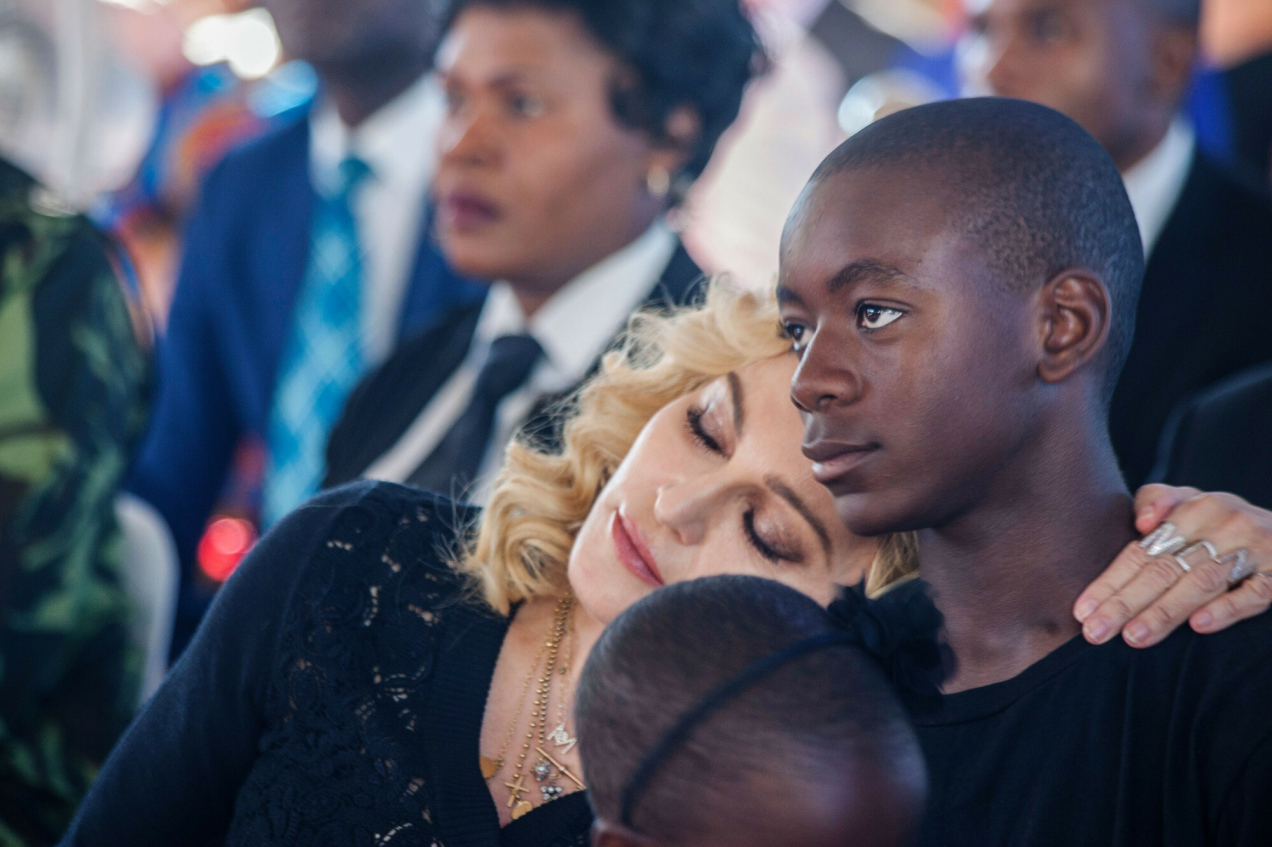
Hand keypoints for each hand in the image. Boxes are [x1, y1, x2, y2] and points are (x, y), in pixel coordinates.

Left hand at [1073, 485, 1271, 647]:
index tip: (1082, 611)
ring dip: (1166, 611)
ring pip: (1201, 583)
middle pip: (1163, 570)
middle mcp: (1221, 525)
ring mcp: (1253, 549)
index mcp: (1191, 509)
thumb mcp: (1188, 500)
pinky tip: (1199, 625)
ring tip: (1134, 636)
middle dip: (1125, 604)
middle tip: (1096, 632)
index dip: (1110, 582)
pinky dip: (1227, 609)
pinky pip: (1254, 594)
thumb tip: (1143, 523)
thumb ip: (1155, 501)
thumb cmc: (1219, 520)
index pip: (1141, 552)